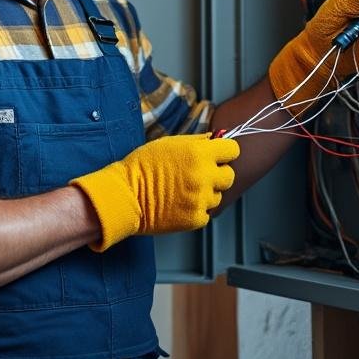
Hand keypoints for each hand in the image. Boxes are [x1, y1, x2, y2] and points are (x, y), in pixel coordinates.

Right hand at [70, 134, 239, 250]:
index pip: (233, 150)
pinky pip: (206, 213)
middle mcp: (203, 176)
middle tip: (199, 175)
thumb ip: (197, 142)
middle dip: (217, 174)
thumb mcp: (170, 143)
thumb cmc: (143, 166)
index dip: (224, 153)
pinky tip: (180, 203)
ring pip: (217, 196)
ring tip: (184, 190)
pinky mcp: (195, 218)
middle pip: (229, 175)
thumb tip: (216, 140)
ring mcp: (200, 199)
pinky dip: (196, 209)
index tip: (217, 156)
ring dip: (206, 193)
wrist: (126, 194)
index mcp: (199, 153)